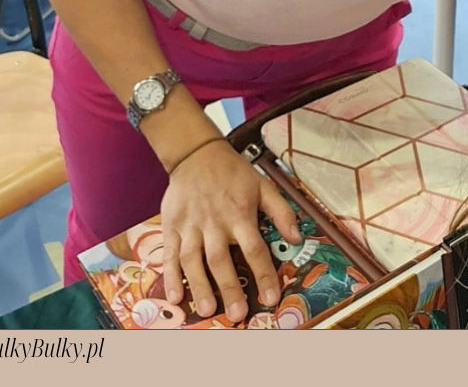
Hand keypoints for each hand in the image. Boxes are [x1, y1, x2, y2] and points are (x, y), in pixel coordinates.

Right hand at [158, 137, 300, 322]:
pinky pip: (170, 253)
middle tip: (237, 314)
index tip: (271, 297)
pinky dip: (170, 276)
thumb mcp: (263, 185)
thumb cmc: (234, 172)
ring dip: (199, 285)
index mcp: (240, 213)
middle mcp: (215, 221)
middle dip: (230, 288)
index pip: (255, 248)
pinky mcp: (172, 225)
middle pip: (221, 259)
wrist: (197, 153)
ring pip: (193, 259)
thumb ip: (281, 211)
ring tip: (208, 309)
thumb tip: (297, 237)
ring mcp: (191, 225)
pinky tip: (175, 296)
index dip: (264, 274)